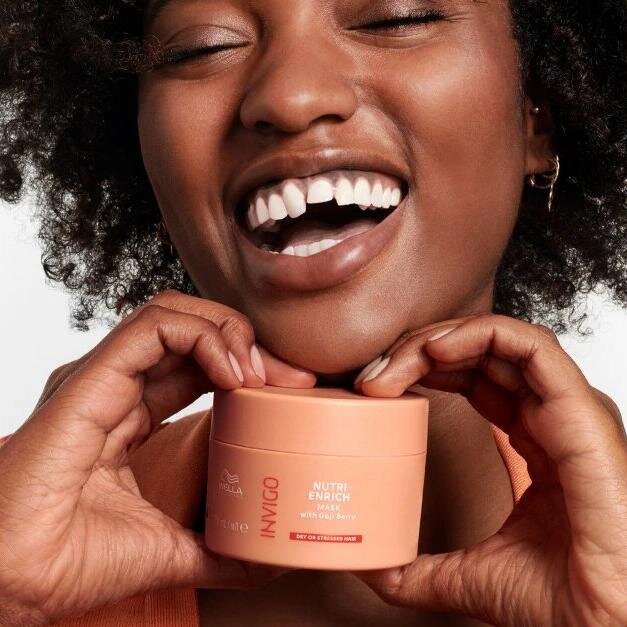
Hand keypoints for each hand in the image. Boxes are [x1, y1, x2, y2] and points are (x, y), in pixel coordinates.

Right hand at [0, 289, 315, 625]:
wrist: (14, 584)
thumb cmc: (71, 564)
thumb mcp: (169, 547)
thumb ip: (218, 548)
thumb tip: (269, 558)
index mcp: (127, 416)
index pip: (198, 368)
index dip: (248, 368)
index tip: (293, 391)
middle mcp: (115, 388)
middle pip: (193, 335)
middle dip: (250, 346)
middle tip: (292, 378)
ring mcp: (103, 377)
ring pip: (175, 316)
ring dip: (229, 333)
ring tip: (260, 374)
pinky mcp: (93, 375)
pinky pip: (155, 326)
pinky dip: (204, 336)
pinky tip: (232, 373)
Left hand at [350, 313, 626, 626]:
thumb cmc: (560, 604)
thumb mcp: (468, 575)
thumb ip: (418, 569)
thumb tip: (371, 564)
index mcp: (535, 439)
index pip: (475, 377)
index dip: (424, 370)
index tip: (376, 386)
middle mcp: (553, 416)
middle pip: (480, 354)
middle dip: (420, 351)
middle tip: (373, 374)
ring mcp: (568, 410)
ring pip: (498, 340)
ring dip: (437, 340)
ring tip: (391, 364)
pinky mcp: (579, 411)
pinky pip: (530, 345)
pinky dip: (478, 334)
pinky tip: (433, 350)